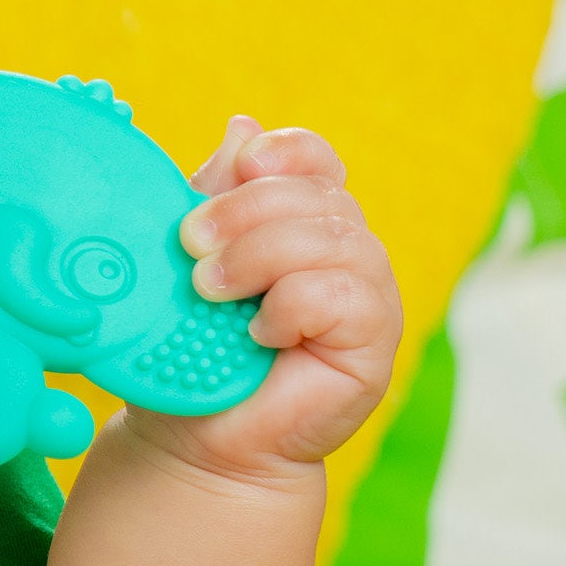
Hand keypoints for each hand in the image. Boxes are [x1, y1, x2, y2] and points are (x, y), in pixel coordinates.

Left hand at [138, 116, 401, 477]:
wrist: (197, 439)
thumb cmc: (190, 350)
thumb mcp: (191, 263)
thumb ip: (217, 198)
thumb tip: (243, 126)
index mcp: (304, 221)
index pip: (315, 158)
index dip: (284, 152)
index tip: (242, 166)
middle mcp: (346, 249)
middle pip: (315, 193)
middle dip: (243, 211)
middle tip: (189, 246)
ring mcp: (368, 293)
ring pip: (330, 238)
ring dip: (257, 256)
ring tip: (209, 292)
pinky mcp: (375, 341)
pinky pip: (340, 295)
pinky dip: (290, 306)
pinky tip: (259, 334)